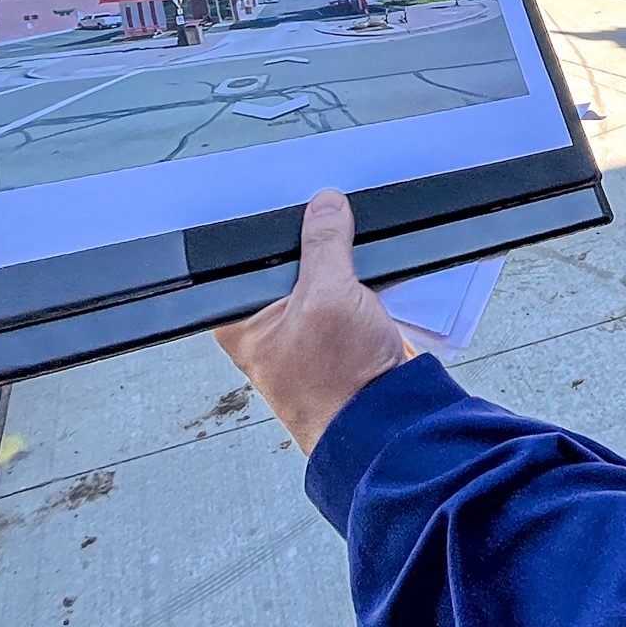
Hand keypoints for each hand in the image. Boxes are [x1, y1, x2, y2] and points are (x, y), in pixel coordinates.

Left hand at [213, 190, 413, 455]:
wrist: (385, 424)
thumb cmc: (340, 385)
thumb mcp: (331, 296)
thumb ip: (324, 244)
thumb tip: (324, 207)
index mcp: (240, 319)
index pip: (246, 253)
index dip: (275, 225)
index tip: (301, 202)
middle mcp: (262, 327)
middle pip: (283, 261)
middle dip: (313, 242)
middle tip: (336, 224)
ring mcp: (296, 334)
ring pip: (315, 278)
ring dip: (338, 266)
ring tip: (355, 259)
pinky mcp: (329, 340)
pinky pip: (338, 296)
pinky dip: (353, 286)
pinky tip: (367, 283)